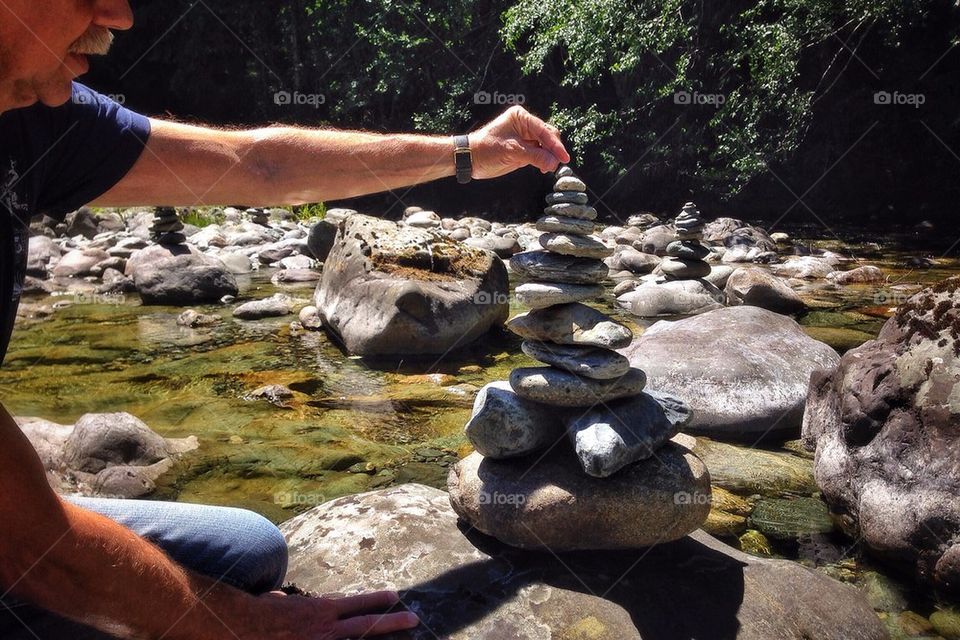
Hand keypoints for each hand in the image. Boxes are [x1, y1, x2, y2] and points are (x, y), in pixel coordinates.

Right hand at [237, 589, 418, 638]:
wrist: (244, 626)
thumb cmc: (261, 612)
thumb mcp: (284, 602)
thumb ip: (298, 604)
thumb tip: (291, 602)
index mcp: (320, 610)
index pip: (355, 603)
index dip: (376, 599)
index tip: (395, 595)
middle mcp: (326, 629)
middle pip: (365, 625)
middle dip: (391, 622)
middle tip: (414, 619)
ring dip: (376, 638)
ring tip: (400, 636)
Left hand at [469, 105, 570, 178]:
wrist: (470, 159)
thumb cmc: (486, 149)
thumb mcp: (511, 152)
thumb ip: (534, 156)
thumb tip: (553, 163)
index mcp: (521, 117)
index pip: (544, 130)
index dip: (555, 145)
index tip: (564, 157)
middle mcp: (525, 125)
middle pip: (548, 137)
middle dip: (553, 150)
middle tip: (555, 165)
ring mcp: (525, 137)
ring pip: (546, 146)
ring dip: (550, 157)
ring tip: (548, 169)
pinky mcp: (524, 150)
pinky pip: (540, 154)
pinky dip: (544, 161)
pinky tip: (544, 169)